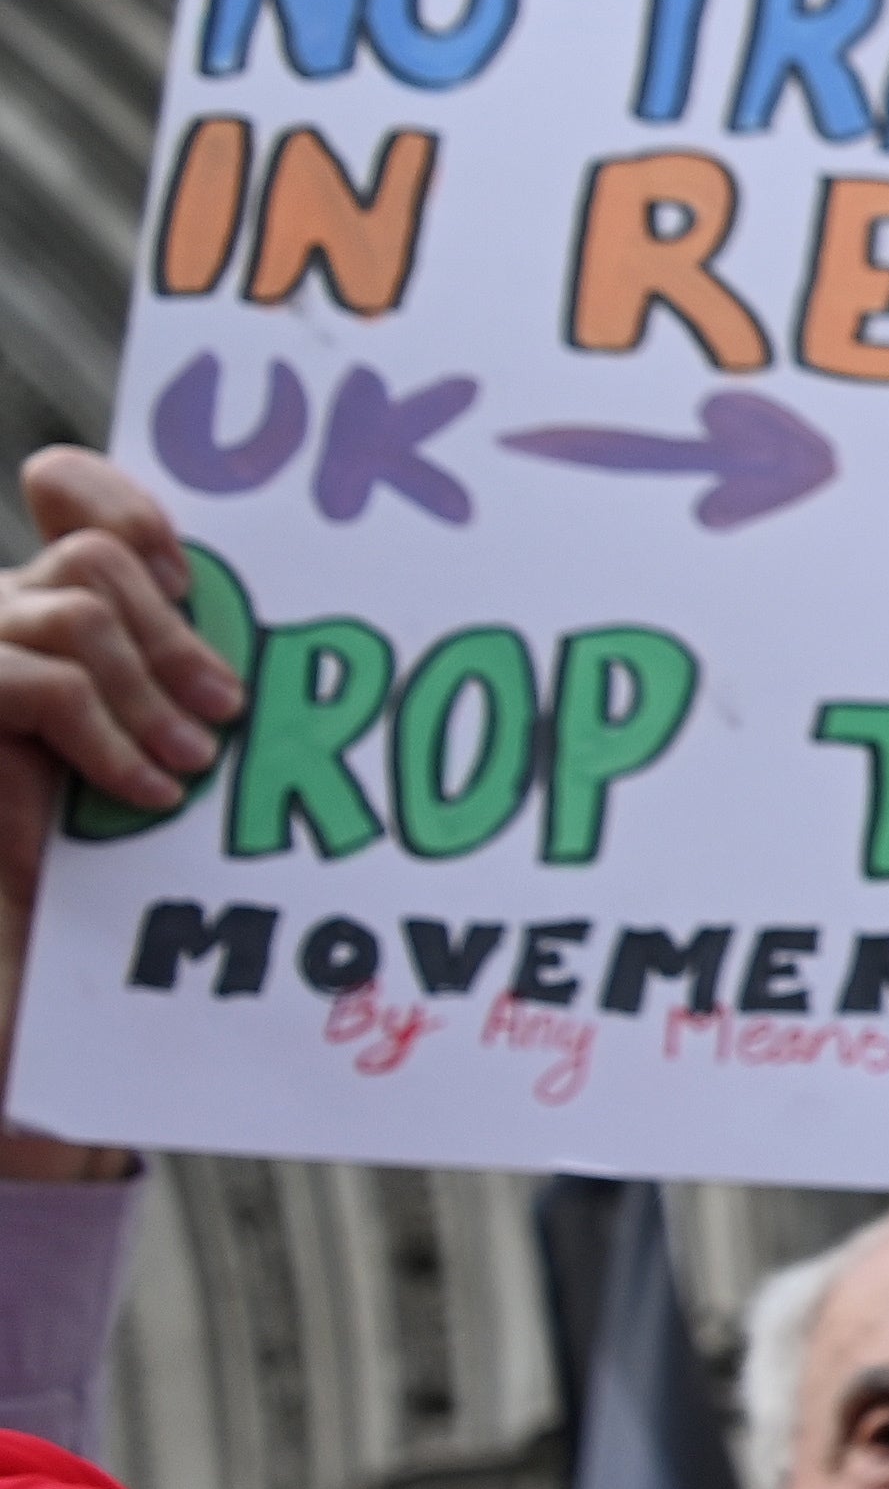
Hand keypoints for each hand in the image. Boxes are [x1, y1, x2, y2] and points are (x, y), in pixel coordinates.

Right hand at [0, 453, 238, 1179]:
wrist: (21, 990)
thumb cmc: (113, 890)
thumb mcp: (171, 767)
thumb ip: (193, 691)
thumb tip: (265, 654)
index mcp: (45, 633)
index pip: (69, 499)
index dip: (123, 498)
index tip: (191, 563)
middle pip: (90, 553)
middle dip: (174, 623)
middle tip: (227, 711)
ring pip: (70, 603)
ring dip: (152, 679)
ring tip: (193, 763)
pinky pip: (37, 681)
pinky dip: (104, 731)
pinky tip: (144, 791)